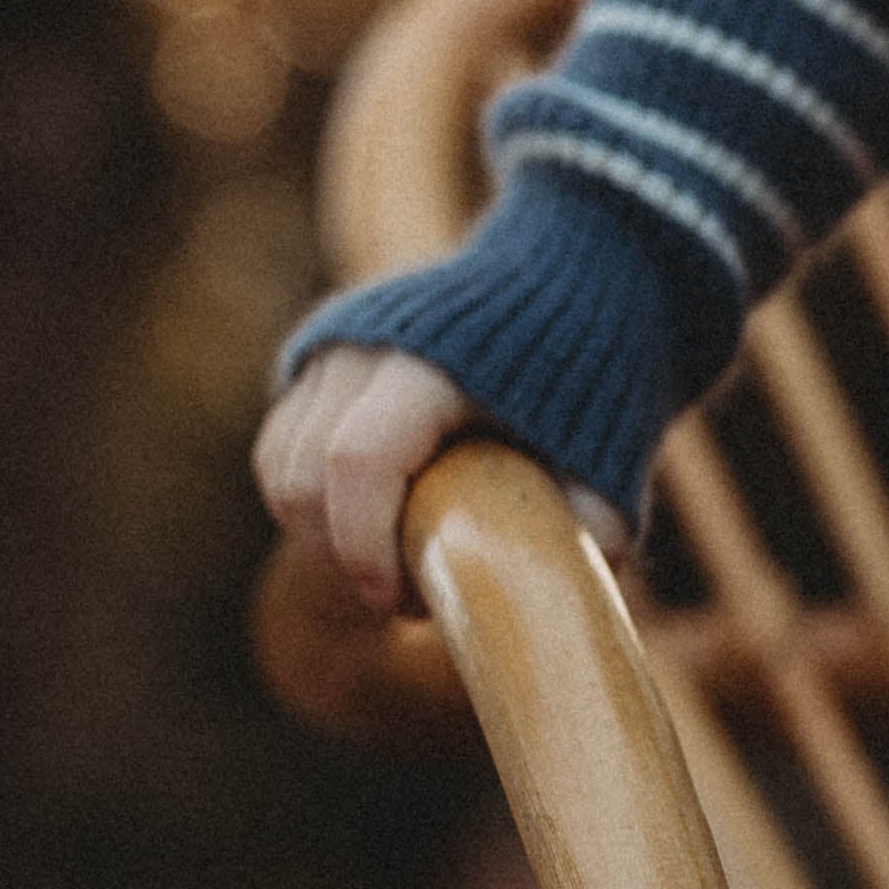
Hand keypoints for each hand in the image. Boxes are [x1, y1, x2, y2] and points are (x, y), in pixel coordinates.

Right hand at [255, 345, 623, 607]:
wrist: (573, 285)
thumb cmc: (594, 381)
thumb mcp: (607, 455)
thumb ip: (587, 527)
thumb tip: (552, 593)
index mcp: (435, 364)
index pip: (359, 461)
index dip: (363, 546)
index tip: (399, 602)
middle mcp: (367, 344)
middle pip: (302, 473)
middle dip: (340, 552)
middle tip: (405, 595)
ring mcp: (334, 343)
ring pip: (281, 462)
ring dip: (319, 530)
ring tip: (390, 558)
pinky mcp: (318, 353)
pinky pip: (282, 441)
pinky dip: (308, 495)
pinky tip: (369, 520)